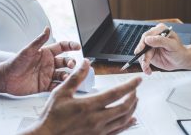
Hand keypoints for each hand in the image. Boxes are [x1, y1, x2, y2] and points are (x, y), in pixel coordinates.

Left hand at [0, 27, 80, 95]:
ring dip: (67, 75)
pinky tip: (62, 86)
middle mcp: (49, 63)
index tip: (78, 47)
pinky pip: (56, 86)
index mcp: (46, 53)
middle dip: (71, 63)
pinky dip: (61, 86)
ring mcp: (48, 74)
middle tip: (72, 65)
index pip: (62, 47)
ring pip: (63, 74)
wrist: (5, 78)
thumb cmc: (14, 62)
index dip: (71, 46)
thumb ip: (39, 40)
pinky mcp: (45, 85)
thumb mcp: (27, 50)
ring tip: (66, 77)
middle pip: (66, 61)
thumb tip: (47, 28)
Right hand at [24, 60, 140, 134]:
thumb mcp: (61, 93)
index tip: (138, 79)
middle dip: (133, 96)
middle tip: (135, 89)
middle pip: (124, 107)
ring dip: (132, 109)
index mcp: (89, 105)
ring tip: (135, 101)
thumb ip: (75, 77)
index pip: (116, 93)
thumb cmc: (52, 117)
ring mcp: (99, 130)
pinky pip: (118, 131)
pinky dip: (127, 125)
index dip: (130, 85)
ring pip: (123, 119)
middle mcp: (97, 119)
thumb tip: (85, 63)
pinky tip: (131, 120)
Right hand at [134, 23, 187, 74]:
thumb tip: (148, 39)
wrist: (181, 60)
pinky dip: (144, 66)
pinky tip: (148, 71)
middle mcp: (154, 37)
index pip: (148, 35)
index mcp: (160, 30)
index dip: (143, 42)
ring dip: (143, 62)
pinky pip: (143, 59)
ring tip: (147, 69)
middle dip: (142, 54)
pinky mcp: (148, 53)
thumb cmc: (179, 51)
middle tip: (144, 63)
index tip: (141, 50)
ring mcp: (150, 45)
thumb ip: (161, 41)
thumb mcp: (172, 45)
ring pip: (141, 53)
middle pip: (142, 44)